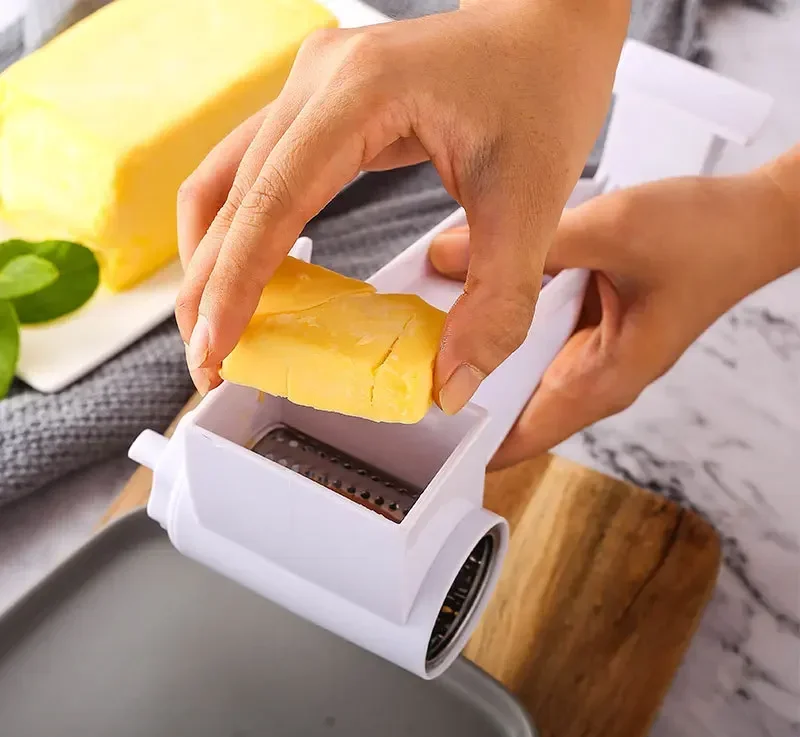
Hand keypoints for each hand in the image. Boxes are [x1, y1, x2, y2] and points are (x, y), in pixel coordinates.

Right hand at [175, 0, 628, 404]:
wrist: (549, 25)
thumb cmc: (544, 86)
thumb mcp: (532, 204)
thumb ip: (497, 302)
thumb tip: (451, 382)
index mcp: (359, 94)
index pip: (271, 203)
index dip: (236, 285)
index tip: (217, 349)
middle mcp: (317, 82)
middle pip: (229, 196)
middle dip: (210, 286)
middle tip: (210, 360)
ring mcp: (309, 88)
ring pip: (225, 181)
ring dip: (213, 258)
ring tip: (219, 325)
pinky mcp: (318, 106)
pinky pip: (254, 172)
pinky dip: (242, 230)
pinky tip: (254, 275)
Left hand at [429, 158, 799, 468]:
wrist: (754, 220)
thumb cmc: (707, 237)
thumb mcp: (613, 230)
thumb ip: (532, 243)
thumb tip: (448, 254)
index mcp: (600, 381)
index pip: (516, 440)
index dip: (461, 441)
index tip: (410, 428)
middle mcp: (590, 378)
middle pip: (505, 408)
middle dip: (454, 391)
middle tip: (398, 368)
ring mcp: (587, 355)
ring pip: (513, 371)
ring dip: (472, 352)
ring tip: (418, 332)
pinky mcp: (586, 327)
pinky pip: (527, 336)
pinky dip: (497, 320)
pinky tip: (466, 293)